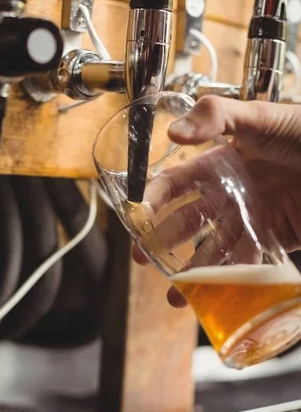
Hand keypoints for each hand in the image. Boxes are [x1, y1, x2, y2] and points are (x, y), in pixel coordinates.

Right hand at [132, 96, 300, 305]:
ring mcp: (251, 218)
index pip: (176, 184)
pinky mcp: (274, 238)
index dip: (154, 200)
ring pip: (214, 250)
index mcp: (219, 164)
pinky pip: (249, 263)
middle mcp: (230, 194)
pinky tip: (215, 296)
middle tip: (144, 260)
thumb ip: (217, 116)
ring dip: (194, 274)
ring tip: (175, 295)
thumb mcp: (259, 115)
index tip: (136, 218)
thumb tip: (172, 132)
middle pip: (188, 223)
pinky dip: (232, 281)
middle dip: (163, 242)